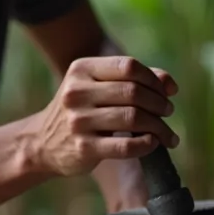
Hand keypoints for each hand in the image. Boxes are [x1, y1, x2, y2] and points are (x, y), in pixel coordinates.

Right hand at [28, 56, 178, 176]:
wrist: (43, 143)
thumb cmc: (82, 110)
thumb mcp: (98, 86)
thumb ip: (135, 79)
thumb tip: (171, 85)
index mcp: (82, 69)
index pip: (129, 66)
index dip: (154, 79)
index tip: (166, 92)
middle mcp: (77, 92)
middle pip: (134, 92)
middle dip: (159, 103)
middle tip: (168, 111)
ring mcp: (78, 121)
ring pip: (133, 118)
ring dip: (159, 126)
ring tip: (167, 133)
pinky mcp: (83, 148)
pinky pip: (126, 146)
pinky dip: (146, 144)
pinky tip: (153, 144)